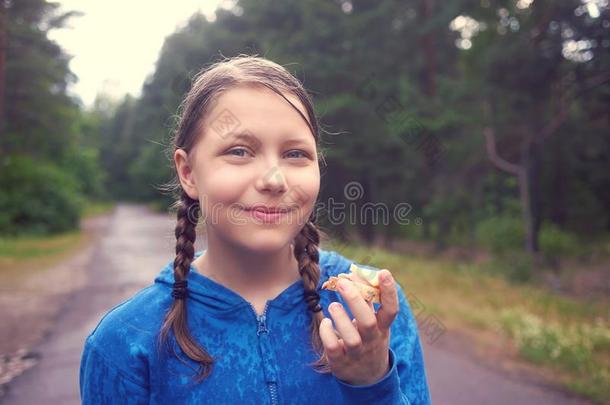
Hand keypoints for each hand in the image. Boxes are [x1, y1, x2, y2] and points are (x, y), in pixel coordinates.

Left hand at [319, 269, 398, 385]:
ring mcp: (357, 353)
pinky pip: (333, 348)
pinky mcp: (341, 363)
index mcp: (382, 327)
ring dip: (340, 318)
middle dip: (355, 300)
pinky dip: (327, 334)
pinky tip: (325, 323)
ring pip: (351, 338)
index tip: (383, 272)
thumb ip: (366, 300)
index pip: (391, 310)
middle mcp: (372, 341)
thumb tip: (353, 274)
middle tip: (342, 283)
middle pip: (368, 322)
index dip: (389, 291)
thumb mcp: (375, 323)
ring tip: (333, 305)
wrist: (368, 378)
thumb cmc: (369, 340)